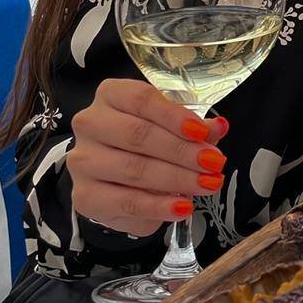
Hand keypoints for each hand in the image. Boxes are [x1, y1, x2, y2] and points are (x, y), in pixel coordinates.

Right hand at [68, 80, 229, 235]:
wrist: (113, 180)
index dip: (173, 115)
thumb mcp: (171, 129)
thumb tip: (218, 126)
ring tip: (207, 184)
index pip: (141, 99)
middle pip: (138, 135)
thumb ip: (194, 128)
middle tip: (213, 163)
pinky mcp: (84, 195)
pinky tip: (183, 207)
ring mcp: (83, 160)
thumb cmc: (145, 144)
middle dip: (182, 151)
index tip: (202, 132)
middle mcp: (91, 123)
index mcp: (112, 95)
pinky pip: (125, 202)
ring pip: (133, 169)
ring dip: (177, 179)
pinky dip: (159, 206)